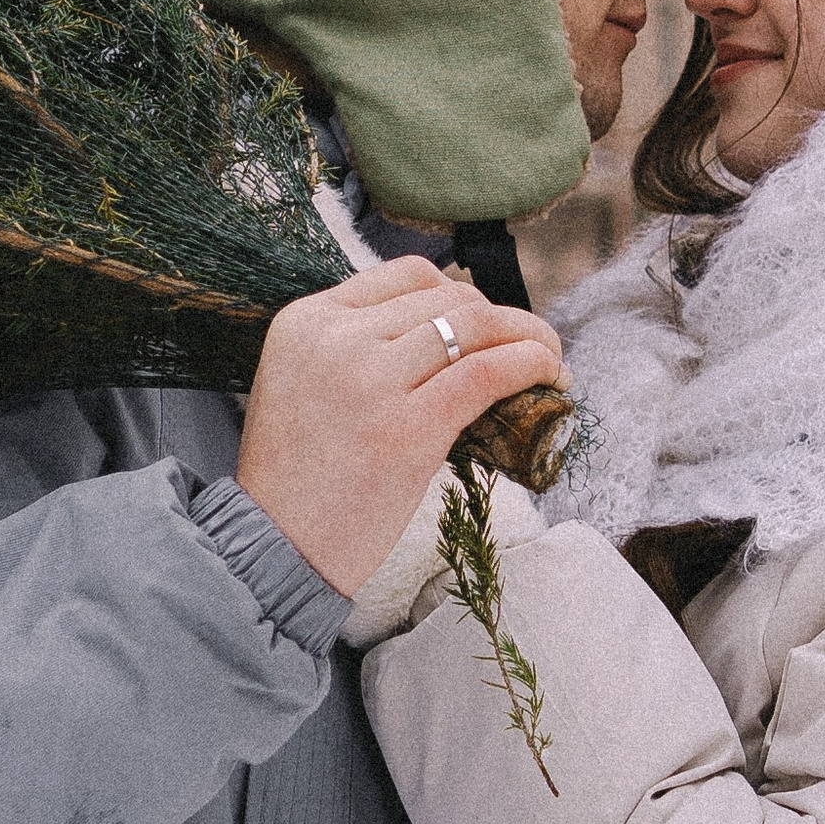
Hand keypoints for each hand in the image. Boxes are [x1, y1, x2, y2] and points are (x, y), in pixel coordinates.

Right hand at [236, 261, 565, 597]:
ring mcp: (372, 380)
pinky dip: (531, 365)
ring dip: (530, 336)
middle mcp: (337, 338)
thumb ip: (353, 348)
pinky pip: (487, 373)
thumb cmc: (296, 478)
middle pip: (448, 297)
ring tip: (551, 360)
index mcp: (306, 320)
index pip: (405, 275)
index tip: (486, 324)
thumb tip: (445, 334)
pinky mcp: (408, 427)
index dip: (459, 294)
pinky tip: (551, 376)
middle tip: (532, 344)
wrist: (273, 547)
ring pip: (475, 326)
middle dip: (502, 317)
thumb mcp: (301, 383)